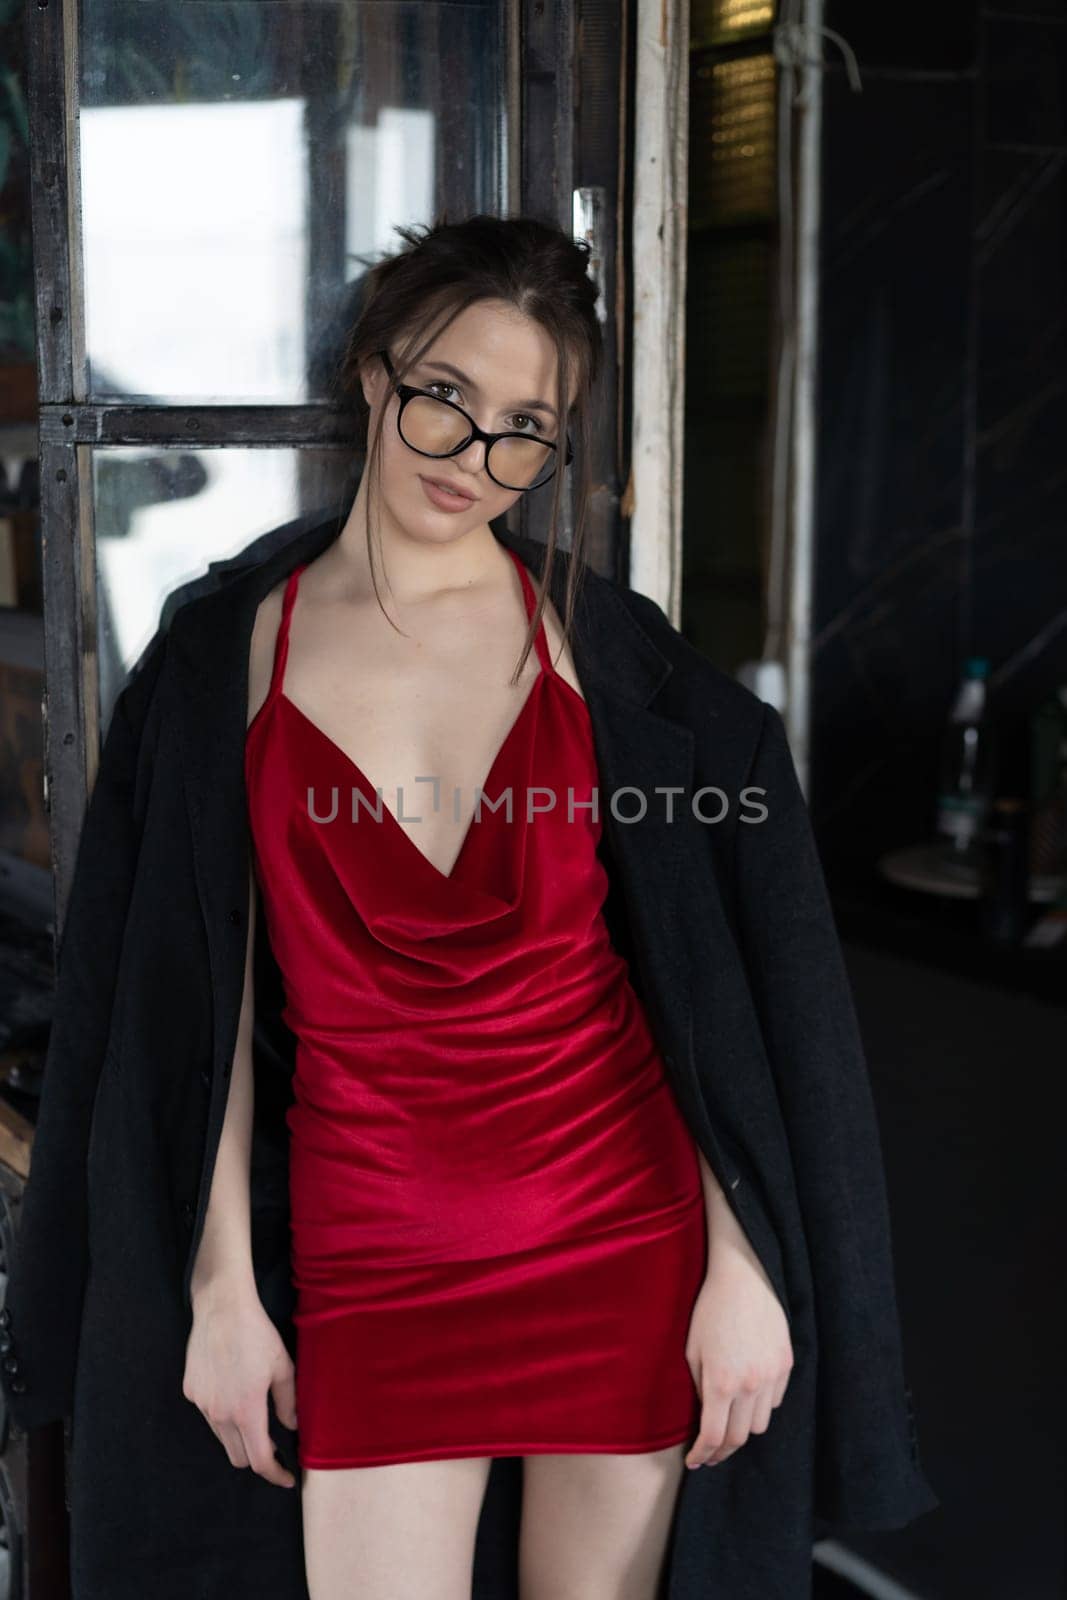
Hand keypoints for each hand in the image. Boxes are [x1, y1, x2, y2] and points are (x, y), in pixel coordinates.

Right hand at [183, 1278, 298, 1487]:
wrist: (221, 1308)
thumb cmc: (257, 1334)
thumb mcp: (282, 1366)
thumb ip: (288, 1402)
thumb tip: (292, 1426)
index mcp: (246, 1411)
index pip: (259, 1460)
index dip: (275, 1474)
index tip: (287, 1478)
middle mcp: (220, 1414)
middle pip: (238, 1456)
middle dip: (257, 1457)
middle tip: (274, 1443)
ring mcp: (202, 1404)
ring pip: (222, 1437)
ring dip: (238, 1436)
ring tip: (253, 1412)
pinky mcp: (191, 1391)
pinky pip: (209, 1415)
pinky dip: (223, 1414)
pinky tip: (233, 1389)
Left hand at [683, 1244, 792, 1469]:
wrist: (745, 1278)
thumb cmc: (710, 1310)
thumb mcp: (692, 1350)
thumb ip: (699, 1388)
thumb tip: (706, 1415)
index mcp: (721, 1382)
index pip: (713, 1435)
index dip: (703, 1454)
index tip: (695, 1461)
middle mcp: (750, 1385)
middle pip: (739, 1437)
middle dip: (722, 1450)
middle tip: (710, 1453)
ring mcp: (772, 1376)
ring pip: (760, 1424)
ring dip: (743, 1428)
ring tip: (729, 1423)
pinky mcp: (786, 1365)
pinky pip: (775, 1400)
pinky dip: (761, 1406)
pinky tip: (748, 1397)